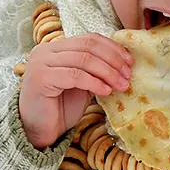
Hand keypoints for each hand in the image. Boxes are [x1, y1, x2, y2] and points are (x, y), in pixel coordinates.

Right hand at [19, 34, 133, 148]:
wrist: (39, 130)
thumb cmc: (61, 108)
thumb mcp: (83, 84)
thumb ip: (96, 70)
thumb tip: (124, 63)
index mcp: (56, 47)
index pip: (89, 39)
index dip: (112, 48)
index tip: (129, 61)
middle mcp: (46, 50)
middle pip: (88, 46)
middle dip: (113, 60)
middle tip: (128, 74)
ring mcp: (41, 63)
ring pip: (83, 60)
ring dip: (107, 72)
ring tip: (121, 85)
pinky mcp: (41, 78)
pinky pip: (75, 76)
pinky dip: (94, 82)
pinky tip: (106, 91)